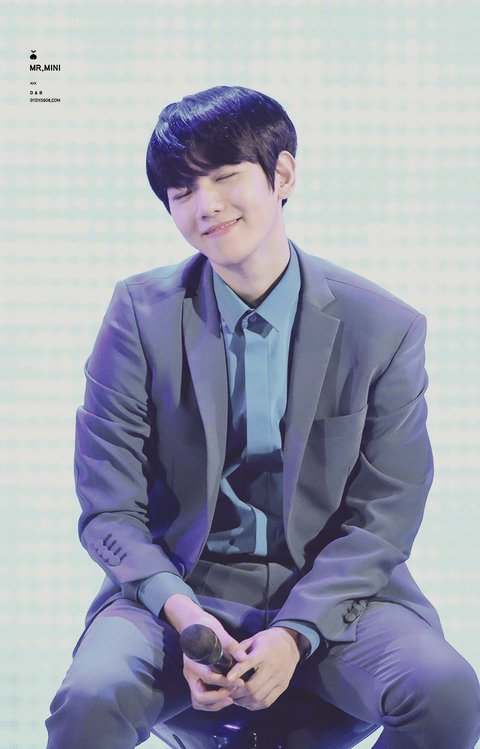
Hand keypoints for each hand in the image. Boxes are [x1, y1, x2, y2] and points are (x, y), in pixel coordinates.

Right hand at [163, 594, 245, 710]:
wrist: (193, 624)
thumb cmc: (205, 626)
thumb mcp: (218, 631)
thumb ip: (230, 644)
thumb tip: (244, 657)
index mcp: (193, 661)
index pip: (208, 678)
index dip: (225, 682)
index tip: (239, 681)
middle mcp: (189, 672)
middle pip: (199, 697)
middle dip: (218, 698)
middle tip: (234, 692)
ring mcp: (191, 678)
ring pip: (198, 701)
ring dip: (215, 704)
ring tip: (231, 697)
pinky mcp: (195, 680)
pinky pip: (201, 698)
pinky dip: (212, 702)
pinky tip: (226, 695)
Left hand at [226, 627, 301, 710]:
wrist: (291, 644)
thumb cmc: (268, 640)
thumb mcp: (254, 639)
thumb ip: (240, 649)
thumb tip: (226, 659)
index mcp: (263, 652)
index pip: (248, 664)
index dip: (236, 672)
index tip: (226, 680)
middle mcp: (272, 667)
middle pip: (252, 687)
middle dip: (237, 693)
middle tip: (227, 693)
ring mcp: (279, 679)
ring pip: (259, 697)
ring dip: (244, 701)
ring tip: (235, 699)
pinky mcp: (282, 687)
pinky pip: (267, 702)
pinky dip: (254, 705)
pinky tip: (246, 702)